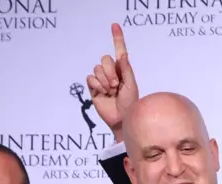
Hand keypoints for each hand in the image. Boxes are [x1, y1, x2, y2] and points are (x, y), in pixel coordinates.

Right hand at [86, 23, 139, 140]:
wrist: (122, 119)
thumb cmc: (131, 104)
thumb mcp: (131, 86)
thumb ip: (126, 70)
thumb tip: (122, 54)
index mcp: (123, 70)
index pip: (118, 51)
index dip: (117, 38)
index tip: (115, 25)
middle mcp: (112, 73)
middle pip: (105, 59)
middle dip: (110, 71)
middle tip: (116, 85)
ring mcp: (102, 79)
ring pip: (97, 69)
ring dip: (105, 80)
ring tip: (112, 91)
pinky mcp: (93, 87)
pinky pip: (90, 78)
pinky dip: (97, 85)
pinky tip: (103, 93)